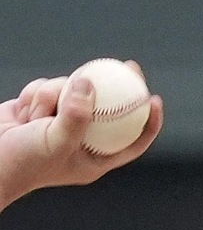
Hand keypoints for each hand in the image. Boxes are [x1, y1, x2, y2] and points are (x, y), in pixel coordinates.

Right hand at [0, 61, 162, 211]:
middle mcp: (84, 140)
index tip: (153, 99)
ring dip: (55, 96)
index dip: (148, 122)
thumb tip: (90, 85)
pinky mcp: (44, 109)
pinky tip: (23, 114)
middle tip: (130, 67)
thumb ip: (77, 116)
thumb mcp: (57, 142)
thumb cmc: (24, 163)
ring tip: (36, 117)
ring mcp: (64, 123)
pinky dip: (36, 94)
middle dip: (120, 87)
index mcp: (97, 158)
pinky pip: (50, 87)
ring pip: (75, 92)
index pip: (132, 141)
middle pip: (111, 109)